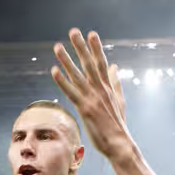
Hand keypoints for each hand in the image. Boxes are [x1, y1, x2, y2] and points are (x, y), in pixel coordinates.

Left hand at [51, 29, 134, 161]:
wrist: (120, 143)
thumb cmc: (118, 124)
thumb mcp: (119, 100)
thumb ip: (116, 82)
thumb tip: (116, 66)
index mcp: (108, 87)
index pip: (102, 62)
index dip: (96, 48)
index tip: (91, 33)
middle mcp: (100, 89)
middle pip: (89, 63)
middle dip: (81, 47)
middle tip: (73, 31)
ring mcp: (93, 98)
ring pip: (77, 75)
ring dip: (67, 60)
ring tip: (58, 47)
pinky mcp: (85, 108)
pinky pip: (71, 92)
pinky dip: (62, 81)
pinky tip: (54, 70)